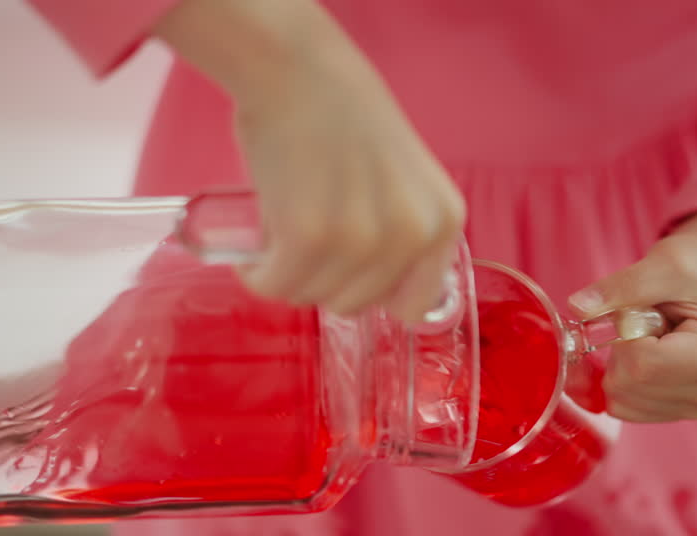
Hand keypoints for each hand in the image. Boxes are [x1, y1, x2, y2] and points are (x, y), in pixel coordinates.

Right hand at [157, 0, 463, 323]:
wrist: (298, 70)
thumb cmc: (343, 116)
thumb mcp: (401, 182)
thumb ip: (396, 235)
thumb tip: (361, 291)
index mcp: (443, 221)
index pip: (414, 304)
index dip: (373, 295)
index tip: (346, 279)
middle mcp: (412, 235)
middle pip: (355, 305)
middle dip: (322, 284)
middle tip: (300, 250)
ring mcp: (363, 239)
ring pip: (312, 298)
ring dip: (287, 279)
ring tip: (277, 242)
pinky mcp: (309, 237)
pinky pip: (276, 285)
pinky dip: (258, 277)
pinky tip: (253, 257)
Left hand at [568, 210, 696, 422]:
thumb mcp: (663, 265)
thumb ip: (620, 287)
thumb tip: (577, 307)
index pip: (642, 366)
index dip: (622, 339)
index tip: (642, 313)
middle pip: (629, 388)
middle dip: (621, 351)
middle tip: (649, 323)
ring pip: (623, 403)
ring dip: (623, 366)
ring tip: (654, 338)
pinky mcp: (683, 413)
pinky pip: (627, 408)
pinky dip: (624, 381)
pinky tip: (651, 355)